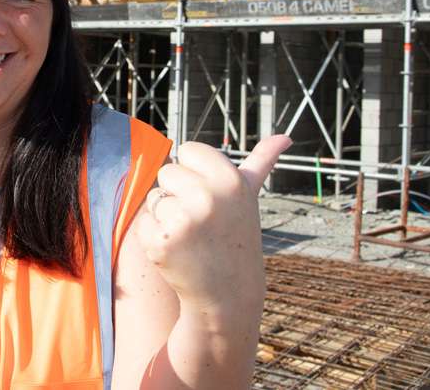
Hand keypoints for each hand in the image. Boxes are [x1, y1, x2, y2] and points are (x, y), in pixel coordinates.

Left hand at [135, 136, 290, 314]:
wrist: (227, 293)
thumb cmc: (236, 236)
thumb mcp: (250, 197)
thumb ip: (262, 162)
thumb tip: (285, 137)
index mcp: (231, 180)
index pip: (188, 150)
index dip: (195, 171)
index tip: (210, 195)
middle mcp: (208, 197)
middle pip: (167, 171)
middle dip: (178, 193)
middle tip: (201, 220)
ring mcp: (183, 220)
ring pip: (154, 197)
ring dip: (166, 215)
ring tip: (192, 237)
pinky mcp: (161, 242)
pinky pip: (143, 221)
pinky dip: (155, 236)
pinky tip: (178, 252)